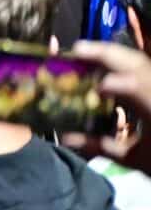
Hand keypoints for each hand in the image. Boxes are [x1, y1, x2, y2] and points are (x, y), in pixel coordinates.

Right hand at [60, 40, 150, 172]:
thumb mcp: (134, 159)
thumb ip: (103, 146)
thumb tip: (66, 138)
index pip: (139, 89)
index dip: (120, 84)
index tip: (98, 87)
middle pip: (136, 64)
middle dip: (107, 54)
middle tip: (76, 49)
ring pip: (138, 60)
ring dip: (111, 53)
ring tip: (84, 51)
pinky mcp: (149, 88)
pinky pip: (139, 67)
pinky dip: (118, 61)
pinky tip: (101, 64)